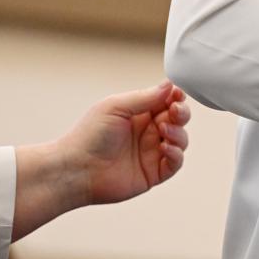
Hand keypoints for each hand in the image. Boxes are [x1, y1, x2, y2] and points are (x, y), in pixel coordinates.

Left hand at [11, 80, 191, 240]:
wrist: (76, 169)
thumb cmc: (89, 135)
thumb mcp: (116, 107)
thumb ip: (145, 97)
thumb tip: (169, 85)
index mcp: (138, 113)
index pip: (166, 101)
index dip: (175, 96)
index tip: (177, 93)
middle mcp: (147, 132)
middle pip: (178, 119)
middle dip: (181, 112)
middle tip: (175, 110)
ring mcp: (151, 152)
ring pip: (180, 139)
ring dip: (178, 132)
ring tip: (163, 129)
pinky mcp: (153, 173)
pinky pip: (175, 163)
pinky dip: (176, 154)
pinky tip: (164, 148)